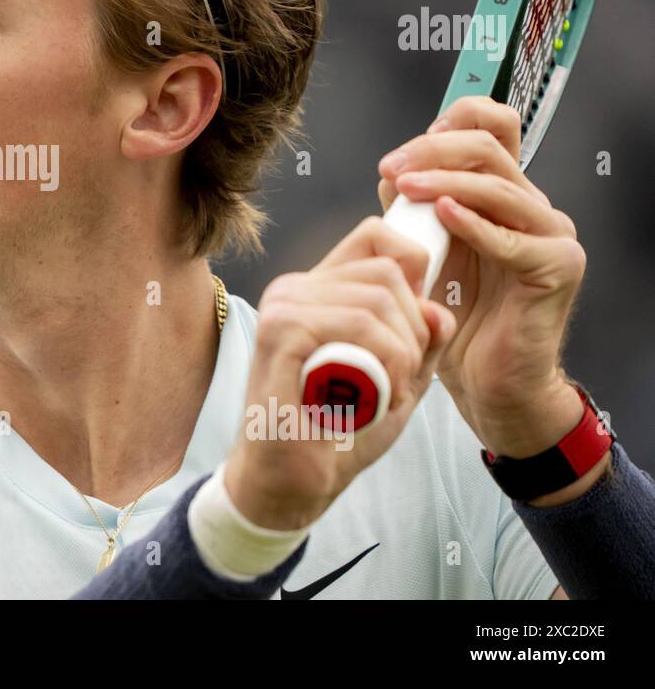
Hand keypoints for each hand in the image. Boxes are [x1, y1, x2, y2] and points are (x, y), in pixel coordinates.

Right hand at [226, 217, 457, 529]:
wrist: (289, 482)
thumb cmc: (336, 431)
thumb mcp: (397, 380)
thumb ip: (421, 341)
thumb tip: (439, 308)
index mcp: (317, 290)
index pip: (376, 237)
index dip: (414, 265)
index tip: (422, 323)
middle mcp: (295, 289)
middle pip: (387, 270)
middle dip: (416, 325)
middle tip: (407, 374)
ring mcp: (284, 306)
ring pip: (378, 298)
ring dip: (404, 350)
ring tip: (390, 390)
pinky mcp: (281, 332)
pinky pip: (358, 325)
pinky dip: (385, 361)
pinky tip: (376, 394)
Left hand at [376, 96, 587, 457]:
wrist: (486, 380)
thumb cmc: (456, 315)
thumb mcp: (425, 251)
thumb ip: (414, 210)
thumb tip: (392, 171)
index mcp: (503, 193)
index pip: (492, 127)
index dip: (451, 123)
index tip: (403, 151)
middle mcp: (533, 206)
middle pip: (490, 148)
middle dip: (434, 151)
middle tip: (393, 168)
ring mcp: (552, 234)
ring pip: (500, 186)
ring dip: (446, 182)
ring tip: (405, 189)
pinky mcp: (558, 267)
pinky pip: (514, 239)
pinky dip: (475, 224)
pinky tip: (442, 216)